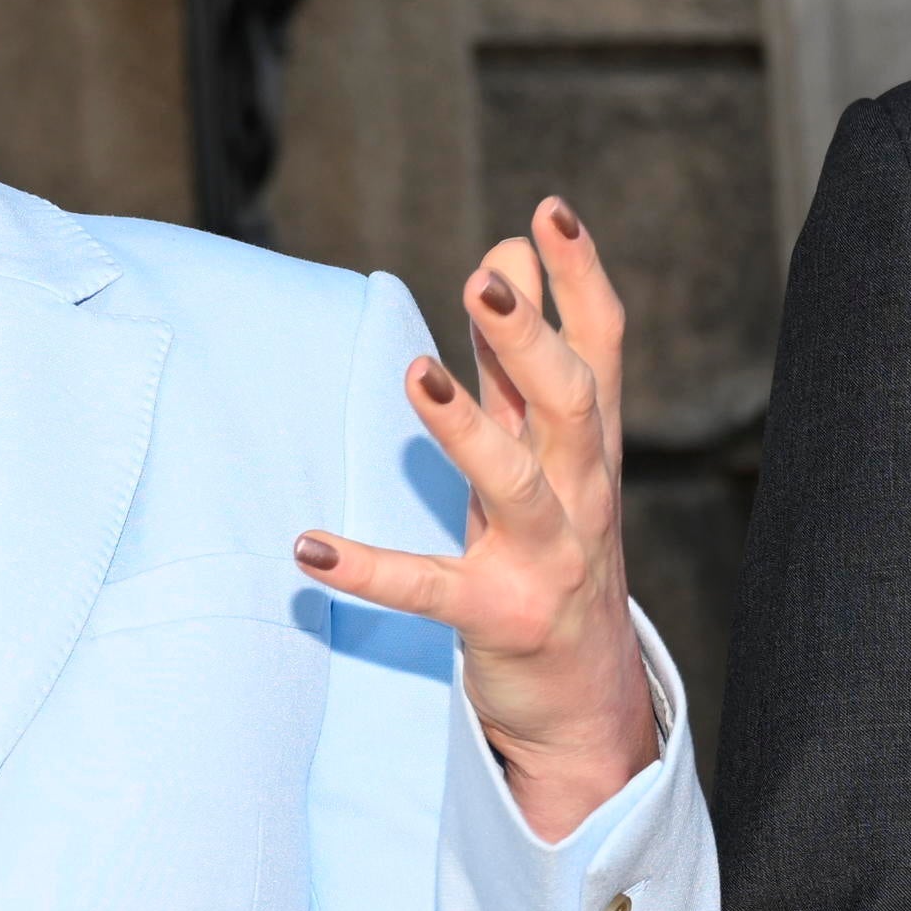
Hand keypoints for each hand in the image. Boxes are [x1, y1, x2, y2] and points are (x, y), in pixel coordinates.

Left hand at [290, 200, 652, 839]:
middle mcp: (582, 494)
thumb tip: (499, 264)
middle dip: (530, 340)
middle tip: (486, 279)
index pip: (601, 348)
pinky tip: (310, 549)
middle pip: (571, 401)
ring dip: (466, 427)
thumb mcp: (539, 455)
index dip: (581, 278)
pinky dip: (371, 570)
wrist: (587, 699)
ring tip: (411, 372)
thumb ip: (514, 368)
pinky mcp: (502, 618)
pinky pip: (432, 590)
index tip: (548, 210)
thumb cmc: (552, 550)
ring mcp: (547, 558)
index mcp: (590, 447)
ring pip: (516, 483)